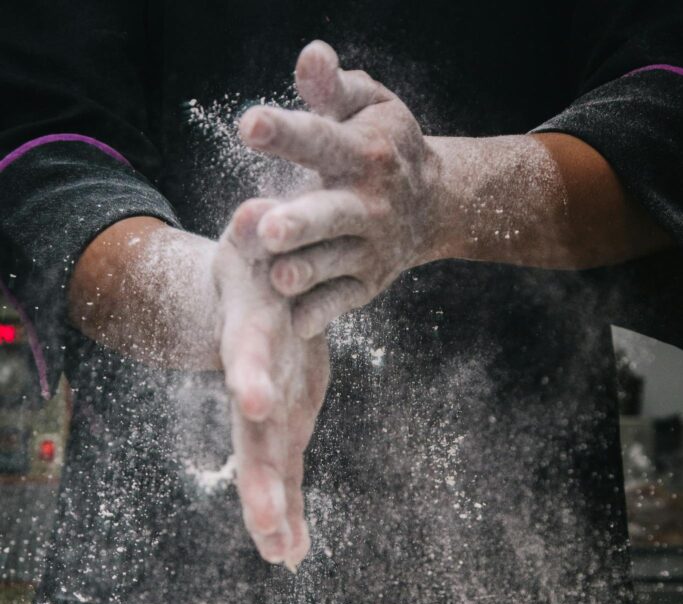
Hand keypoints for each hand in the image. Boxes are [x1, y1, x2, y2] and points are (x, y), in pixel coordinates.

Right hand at [213, 200, 328, 568]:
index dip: (252, 378)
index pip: (250, 359)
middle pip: (254, 438)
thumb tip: (257, 210)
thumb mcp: (255, 240)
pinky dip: (289, 514)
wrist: (250, 296)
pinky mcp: (282, 426)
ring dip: (274, 513)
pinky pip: (285, 475)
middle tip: (268, 525)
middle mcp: (255, 384)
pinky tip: (293, 554)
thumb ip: (255, 229)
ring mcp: (267, 413)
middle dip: (260, 481)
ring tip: (282, 556)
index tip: (257, 405)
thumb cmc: (259, 266)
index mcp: (252, 338)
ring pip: (267, 469)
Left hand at [237, 41, 440, 337]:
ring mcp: (370, 247)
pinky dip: (321, 313)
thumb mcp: (368, 106)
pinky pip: (342, 300)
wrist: (437, 203)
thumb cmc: (385, 145)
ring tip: (278, 277)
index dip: (286, 133)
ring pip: (334, 262)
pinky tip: (295, 323)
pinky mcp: (367, 283)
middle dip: (301, 222)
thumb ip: (333, 88)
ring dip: (306, 271)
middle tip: (268, 229)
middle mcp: (370, 203)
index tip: (249, 125)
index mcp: (364, 153)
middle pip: (332, 214)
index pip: (321, 140)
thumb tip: (310, 55)